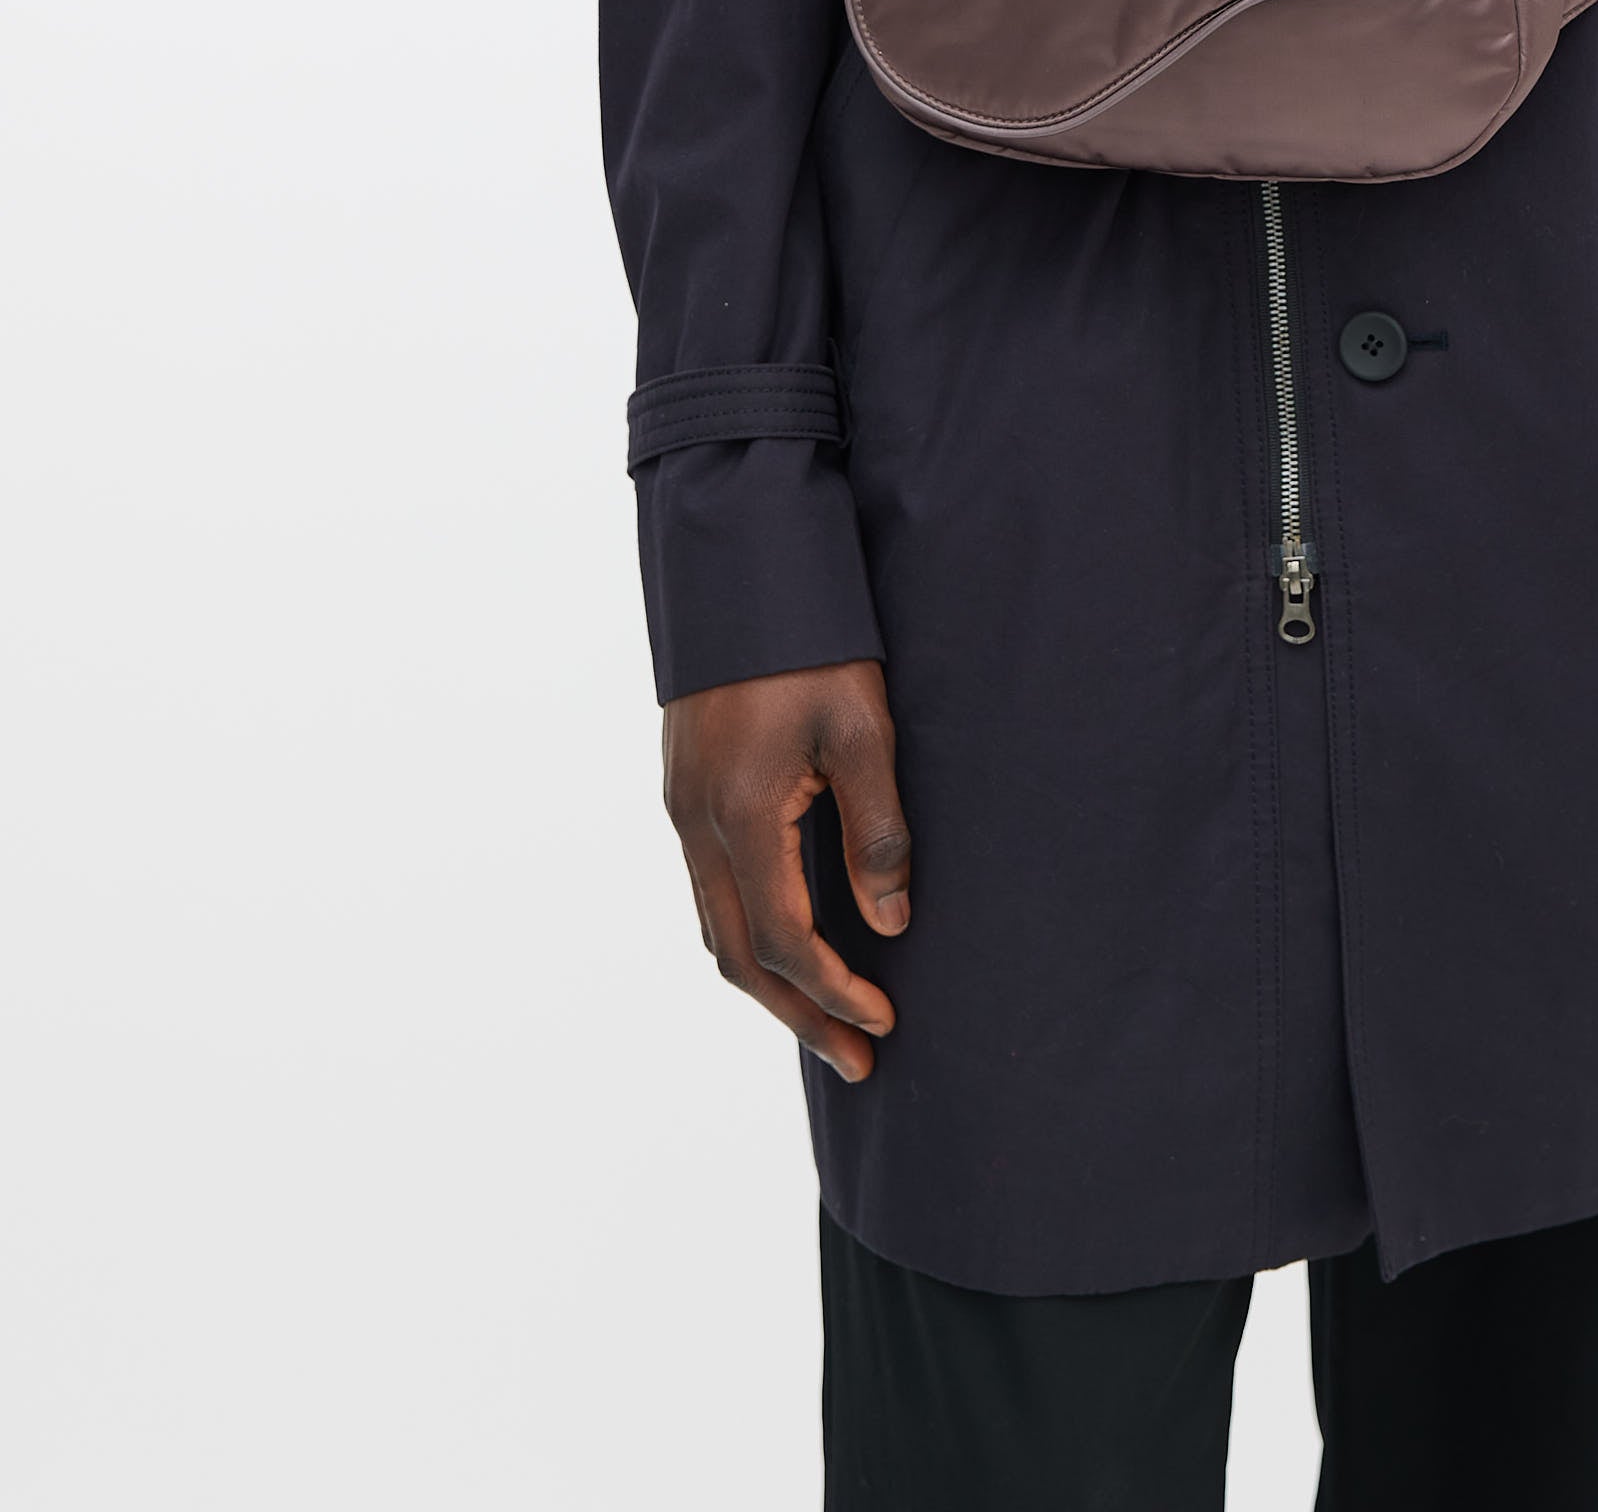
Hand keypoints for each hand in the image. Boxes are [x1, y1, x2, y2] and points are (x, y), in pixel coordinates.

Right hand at [662, 658, 910, 1079]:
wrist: (739, 565)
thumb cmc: (813, 642)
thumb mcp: (862, 728)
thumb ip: (877, 829)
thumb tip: (891, 922)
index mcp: (741, 814)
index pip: (784, 940)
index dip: (833, 992)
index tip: (884, 1021)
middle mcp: (697, 823)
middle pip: (737, 956)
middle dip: (799, 1013)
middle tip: (858, 1058)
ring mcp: (681, 808)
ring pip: (714, 927)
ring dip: (769, 981)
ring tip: (826, 1016)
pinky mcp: (683, 789)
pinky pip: (707, 890)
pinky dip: (746, 934)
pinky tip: (786, 940)